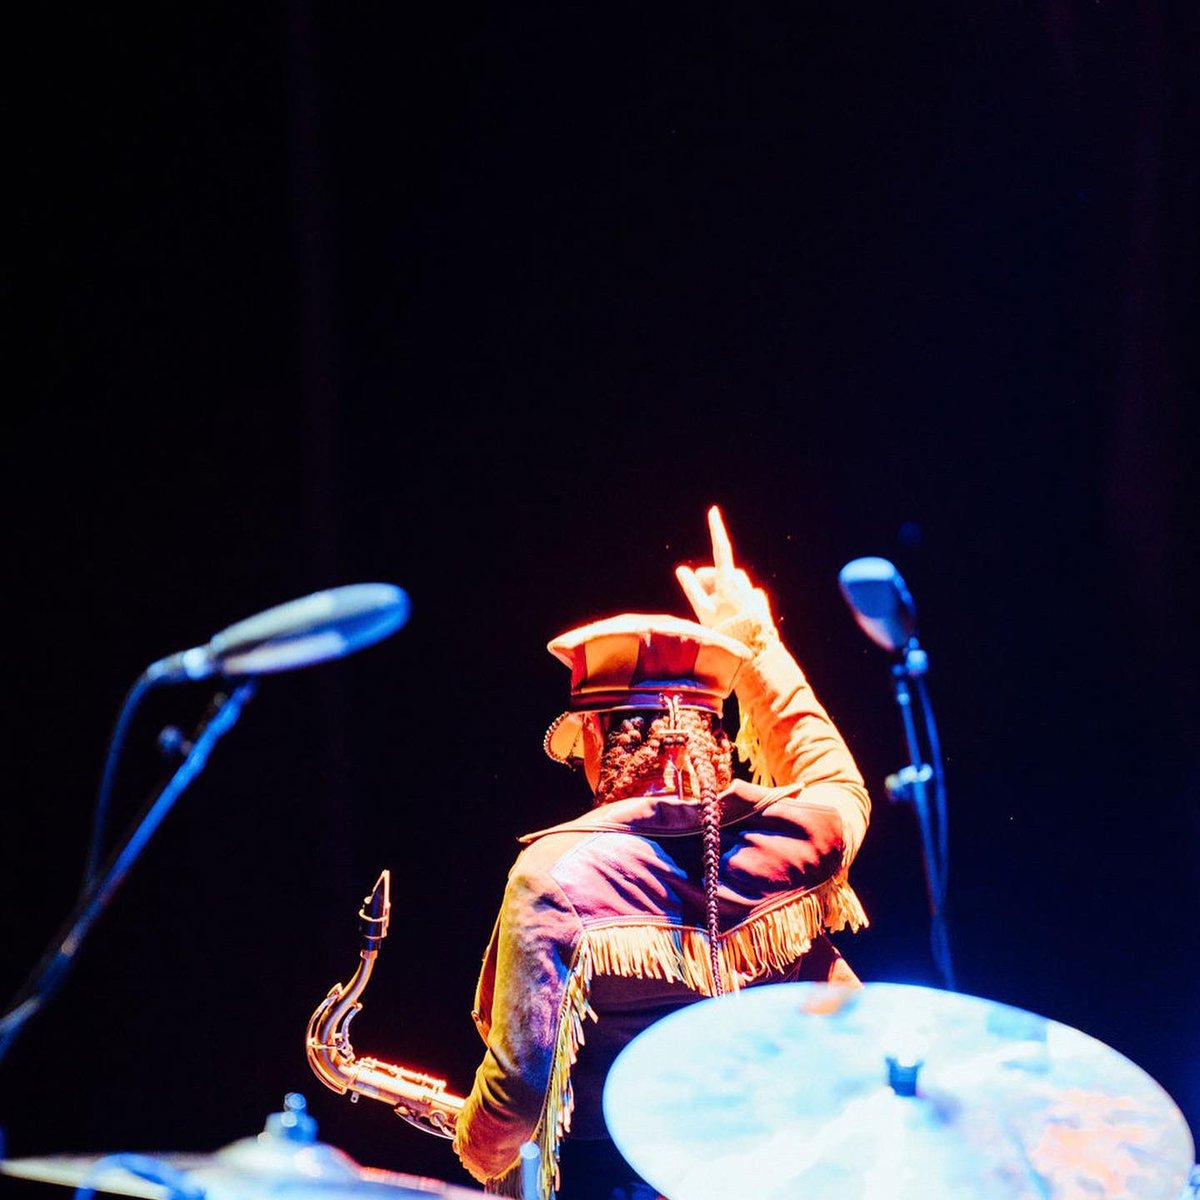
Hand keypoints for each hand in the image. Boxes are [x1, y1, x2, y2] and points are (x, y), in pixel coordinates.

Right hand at [675, 506, 773, 634]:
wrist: (753, 651)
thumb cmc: (724, 632)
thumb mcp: (702, 612)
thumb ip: (692, 589)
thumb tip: (682, 570)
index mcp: (728, 582)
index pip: (721, 549)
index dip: (717, 530)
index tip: (714, 511)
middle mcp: (742, 583)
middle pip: (720, 571)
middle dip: (710, 581)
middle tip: (705, 601)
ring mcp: (752, 591)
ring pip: (731, 582)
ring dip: (722, 590)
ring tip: (719, 612)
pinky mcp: (759, 600)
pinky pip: (743, 592)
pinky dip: (735, 599)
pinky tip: (733, 615)